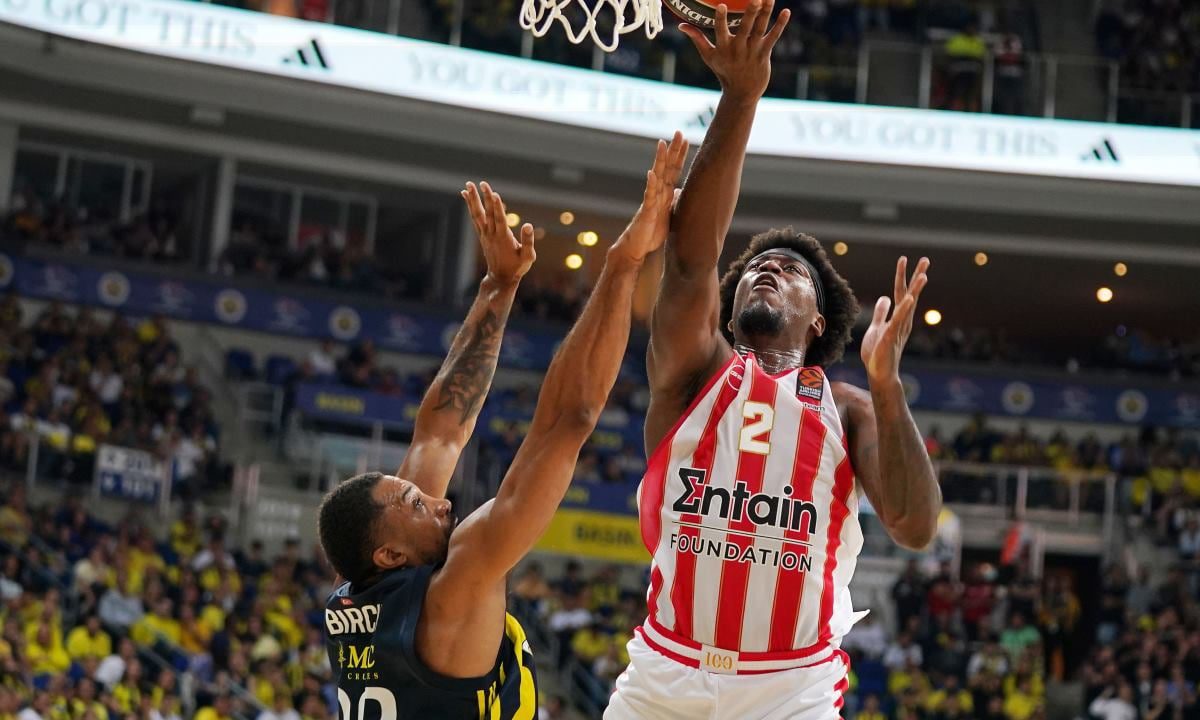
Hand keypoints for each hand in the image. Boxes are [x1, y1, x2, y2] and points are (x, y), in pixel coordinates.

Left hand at [461, 181, 535, 285]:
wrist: (501, 278)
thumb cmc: (517, 268)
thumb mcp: (528, 257)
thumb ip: (528, 241)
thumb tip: (528, 225)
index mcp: (503, 238)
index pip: (499, 219)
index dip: (497, 206)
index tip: (493, 193)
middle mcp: (492, 235)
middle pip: (487, 213)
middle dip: (484, 198)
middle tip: (481, 183)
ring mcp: (485, 235)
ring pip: (478, 215)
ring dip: (473, 200)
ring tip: (468, 186)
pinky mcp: (482, 235)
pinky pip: (475, 218)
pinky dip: (470, 207)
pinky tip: (467, 196)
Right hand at [610, 132, 688, 263]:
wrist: (637, 247)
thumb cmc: (651, 232)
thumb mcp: (668, 214)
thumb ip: (673, 201)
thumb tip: (680, 190)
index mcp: (664, 193)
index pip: (674, 170)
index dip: (680, 155)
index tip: (685, 139)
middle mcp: (658, 193)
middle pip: (666, 167)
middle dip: (672, 150)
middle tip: (678, 132)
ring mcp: (651, 200)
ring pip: (656, 176)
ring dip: (660, 160)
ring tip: (662, 144)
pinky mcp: (646, 211)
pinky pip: (648, 196)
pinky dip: (650, 185)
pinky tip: (651, 173)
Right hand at [678, 0, 790, 101]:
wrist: (742, 93)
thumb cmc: (724, 71)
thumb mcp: (709, 56)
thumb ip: (697, 38)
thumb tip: (681, 25)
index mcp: (723, 48)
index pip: (721, 30)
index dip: (721, 18)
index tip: (721, 5)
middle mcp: (738, 49)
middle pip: (745, 28)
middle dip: (750, 13)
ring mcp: (753, 51)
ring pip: (760, 29)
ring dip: (766, 13)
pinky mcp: (764, 54)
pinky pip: (773, 37)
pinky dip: (780, 25)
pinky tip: (786, 12)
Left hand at [860, 256, 929, 385]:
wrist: (879, 375)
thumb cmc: (878, 354)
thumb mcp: (877, 328)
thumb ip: (881, 313)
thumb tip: (884, 298)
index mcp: (898, 318)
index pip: (902, 293)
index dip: (903, 276)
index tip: (905, 259)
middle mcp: (902, 321)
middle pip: (910, 295)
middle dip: (917, 277)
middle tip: (926, 260)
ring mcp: (897, 329)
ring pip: (908, 306)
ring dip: (915, 290)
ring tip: (923, 275)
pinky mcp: (890, 338)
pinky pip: (898, 321)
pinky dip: (903, 309)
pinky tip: (909, 298)